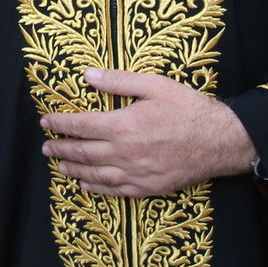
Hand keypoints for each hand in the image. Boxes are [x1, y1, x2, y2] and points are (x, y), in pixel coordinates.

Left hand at [39, 67, 254, 196]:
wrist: (221, 140)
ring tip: (59, 166)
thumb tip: (87, 76)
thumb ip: (118, 81)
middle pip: (82, 152)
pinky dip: (97, 189)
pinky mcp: (149, 187)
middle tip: (46, 147)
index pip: (79, 126)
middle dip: (60, 149)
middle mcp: (124, 153)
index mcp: (122, 125)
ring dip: (73, 170)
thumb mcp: (154, 85)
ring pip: (95, 174)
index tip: (46, 122)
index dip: (59, 124)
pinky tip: (87, 186)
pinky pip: (116, 191)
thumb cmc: (188, 109)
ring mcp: (136, 173)